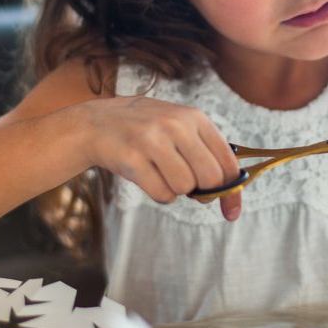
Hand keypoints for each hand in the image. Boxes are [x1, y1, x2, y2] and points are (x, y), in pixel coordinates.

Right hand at [81, 95, 242, 219]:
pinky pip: (162, 195)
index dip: (233, 191)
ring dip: (176, 190)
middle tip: (190, 187)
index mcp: (194, 117)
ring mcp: (152, 140)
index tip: (231, 210)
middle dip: (204, 192)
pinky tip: (148, 177)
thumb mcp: (179, 125)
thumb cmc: (146, 130)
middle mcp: (176, 125)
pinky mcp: (132, 159)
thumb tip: (231, 195)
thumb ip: (206, 151)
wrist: (95, 124)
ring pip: (185, 188)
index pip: (227, 161)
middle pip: (210, 178)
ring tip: (162, 173)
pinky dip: (160, 194)